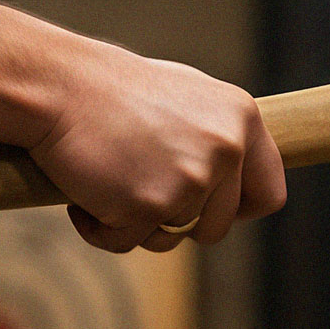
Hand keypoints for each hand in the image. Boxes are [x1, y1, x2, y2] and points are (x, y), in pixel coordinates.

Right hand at [27, 37, 285, 252]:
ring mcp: (190, 180)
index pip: (269, 193)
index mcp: (242, 120)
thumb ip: (221, 138)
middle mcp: (226, 149)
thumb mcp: (189, 100)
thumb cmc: (116, 92)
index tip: (211, 209)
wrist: (60, 86)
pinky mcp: (149, 205)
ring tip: (109, 177)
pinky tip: (85, 190)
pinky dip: (100, 228)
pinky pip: (125, 243)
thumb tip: (240, 177)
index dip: (239, 211)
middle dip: (179, 223)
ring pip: (170, 238)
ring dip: (136, 221)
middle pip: (217, 227)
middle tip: (140, 189)